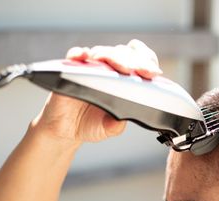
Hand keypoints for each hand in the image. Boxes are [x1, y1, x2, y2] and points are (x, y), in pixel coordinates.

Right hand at [32, 40, 162, 143]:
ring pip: (104, 52)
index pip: (139, 63)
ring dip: (113, 56)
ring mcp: (91, 68)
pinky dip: (81, 53)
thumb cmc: (90, 125)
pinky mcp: (71, 69)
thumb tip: (125, 117)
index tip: (153, 72)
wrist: (65, 130)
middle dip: (134, 61)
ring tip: (120, 67)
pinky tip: (86, 56)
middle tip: (139, 71)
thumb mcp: (110, 128)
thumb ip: (118, 123)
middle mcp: (109, 71)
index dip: (147, 63)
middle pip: (124, 54)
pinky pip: (75, 55)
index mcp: (123, 81)